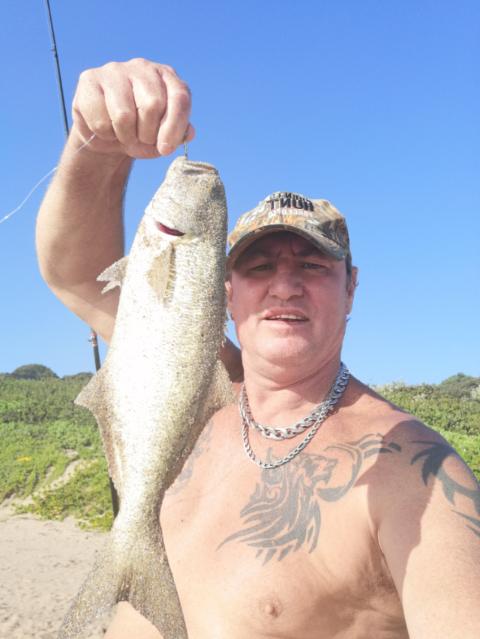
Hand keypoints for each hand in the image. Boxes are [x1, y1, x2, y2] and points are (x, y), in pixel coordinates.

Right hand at [71, 58, 194, 158]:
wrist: (107, 136)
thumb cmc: (141, 134)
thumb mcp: (163, 139)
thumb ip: (178, 135)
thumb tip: (189, 133)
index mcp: (167, 78)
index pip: (179, 98)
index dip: (174, 127)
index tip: (165, 149)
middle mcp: (143, 67)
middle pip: (152, 105)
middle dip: (147, 133)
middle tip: (140, 139)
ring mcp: (115, 70)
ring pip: (124, 115)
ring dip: (125, 136)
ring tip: (124, 135)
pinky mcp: (89, 79)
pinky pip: (100, 119)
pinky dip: (104, 133)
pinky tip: (105, 128)